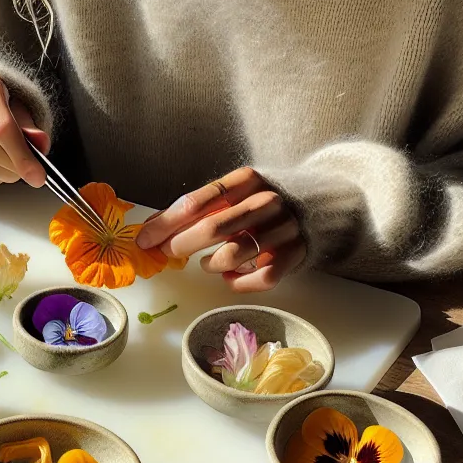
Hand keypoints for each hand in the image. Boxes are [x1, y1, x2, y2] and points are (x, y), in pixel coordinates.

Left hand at [135, 167, 304, 292]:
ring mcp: (284, 228)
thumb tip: (153, 228)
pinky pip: (261, 278)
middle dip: (181, 245)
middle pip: (212, 228)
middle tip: (167, 253)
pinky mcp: (296, 254)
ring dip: (211, 265)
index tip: (144, 239)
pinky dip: (238, 283)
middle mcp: (267, 201)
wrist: (319, 203)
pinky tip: (231, 277)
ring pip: (233, 256)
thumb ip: (199, 207)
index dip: (166, 223)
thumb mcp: (234, 192)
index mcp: (247, 180)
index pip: (197, 202)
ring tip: (207, 263)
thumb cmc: (261, 201)